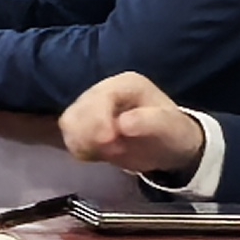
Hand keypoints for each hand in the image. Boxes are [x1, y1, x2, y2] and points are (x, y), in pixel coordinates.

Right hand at [62, 71, 208, 179]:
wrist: (168, 147)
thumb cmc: (172, 132)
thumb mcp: (170, 127)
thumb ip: (149, 122)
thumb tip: (123, 124)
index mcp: (125, 84)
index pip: (100, 96)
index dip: (98, 118)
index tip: (107, 141)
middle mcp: (102, 91)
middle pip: (77, 110)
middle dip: (88, 135)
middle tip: (111, 151)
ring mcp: (90, 107)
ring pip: (68, 123)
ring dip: (81, 143)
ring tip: (105, 154)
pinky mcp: (83, 125)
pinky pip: (69, 136)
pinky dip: (79, 149)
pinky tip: (97, 155)